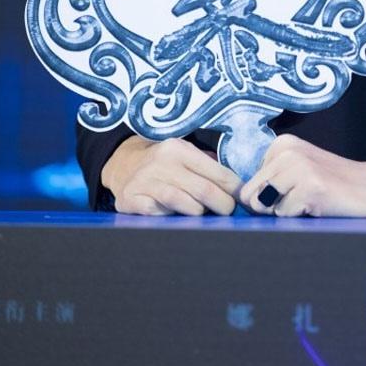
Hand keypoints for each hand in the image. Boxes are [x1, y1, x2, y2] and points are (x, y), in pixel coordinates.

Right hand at [101, 136, 240, 215]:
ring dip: (198, 212)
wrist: (123, 165)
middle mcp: (161, 162)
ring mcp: (144, 181)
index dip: (234, 187)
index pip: (216, 171)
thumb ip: (208, 166)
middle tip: (228, 211)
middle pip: (202, 189)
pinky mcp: (130, 199)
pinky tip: (176, 216)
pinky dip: (170, 217)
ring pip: (182, 202)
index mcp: (179, 148)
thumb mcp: (185, 155)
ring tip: (204, 214)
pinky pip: (158, 213)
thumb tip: (239, 186)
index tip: (242, 197)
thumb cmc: (165, 164)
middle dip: (222, 204)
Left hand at [239, 135, 365, 218]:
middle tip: (299, 200)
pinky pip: (284, 215)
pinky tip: (319, 205)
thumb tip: (239, 201)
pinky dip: (299, 217)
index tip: (293, 191)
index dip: (266, 198)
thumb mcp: (296, 173)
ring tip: (309, 201)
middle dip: (270, 207)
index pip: (246, 186)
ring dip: (286, 212)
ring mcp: (299, 166)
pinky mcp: (310, 185)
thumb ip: (268, 182)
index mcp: (281, 144)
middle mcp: (286, 150)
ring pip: (265, 207)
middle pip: (251, 196)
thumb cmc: (331, 186)